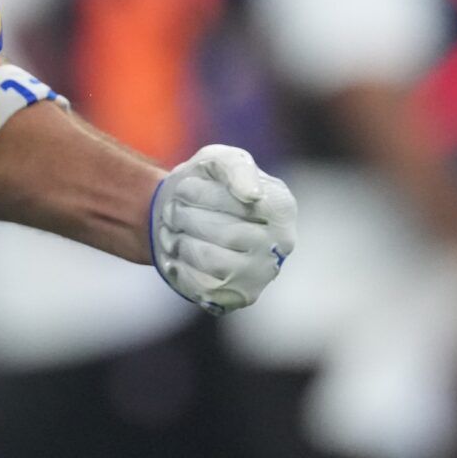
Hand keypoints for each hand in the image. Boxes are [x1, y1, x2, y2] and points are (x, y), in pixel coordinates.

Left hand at [151, 144, 296, 313]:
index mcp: (280, 208)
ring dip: (181, 240)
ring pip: (211, 259)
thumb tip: (253, 195)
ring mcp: (261, 273)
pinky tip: (180, 252)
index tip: (185, 188)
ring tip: (177, 229)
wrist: (178, 213)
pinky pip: (200, 284)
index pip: (242, 204)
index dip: (201, 194)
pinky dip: (178, 263)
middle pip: (226, 234)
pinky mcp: (236, 296)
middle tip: (175, 210)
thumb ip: (236, 168)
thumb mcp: (218, 161)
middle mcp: (279, 244)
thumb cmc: (206, 185)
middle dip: (187, 218)